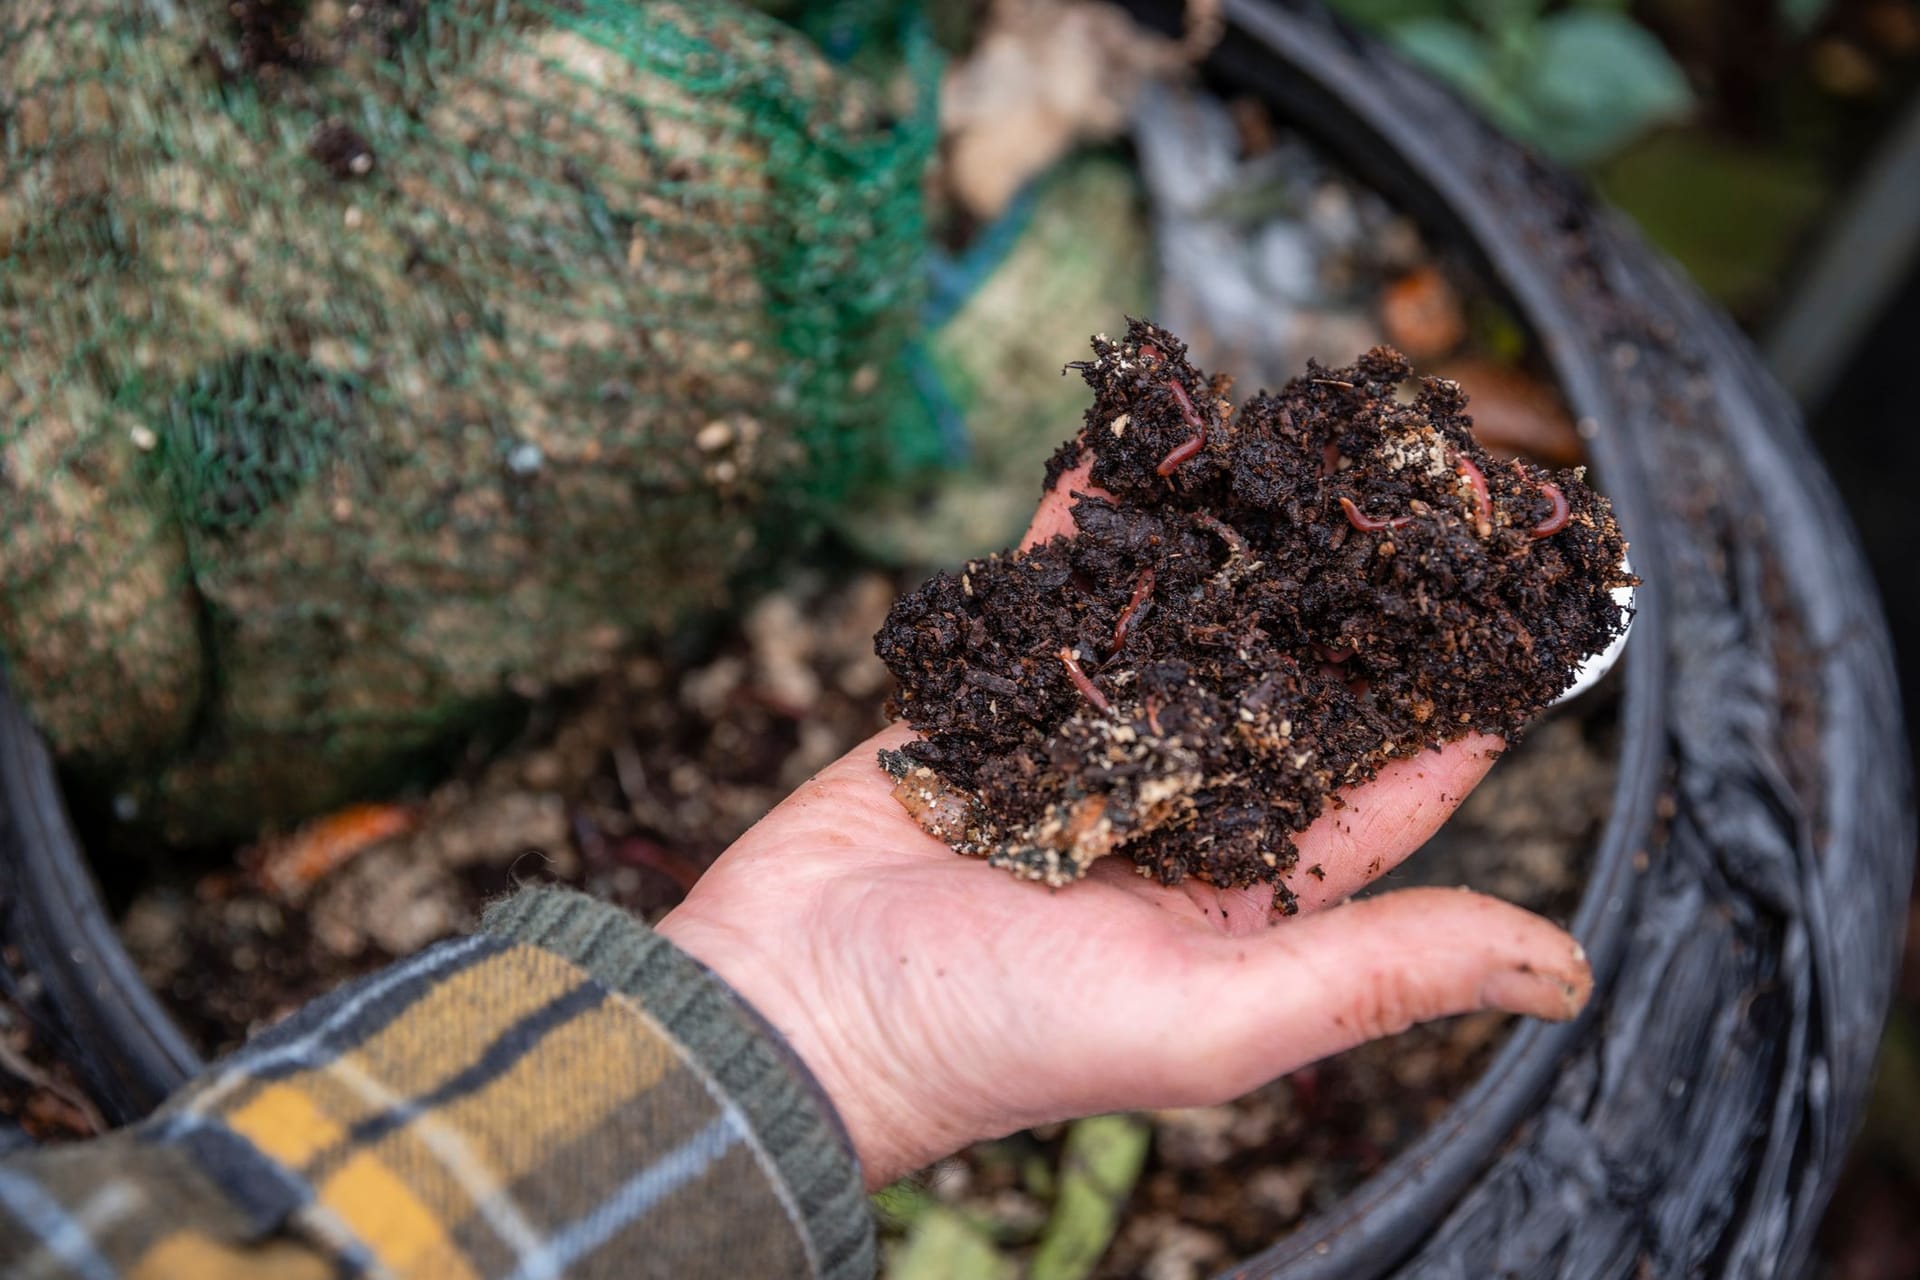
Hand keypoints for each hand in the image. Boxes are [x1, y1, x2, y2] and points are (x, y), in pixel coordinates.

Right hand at [657, 465, 1592, 1187]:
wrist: (792, 1001)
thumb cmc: (996, 1037)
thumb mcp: (1213, 1022)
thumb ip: (1376, 973)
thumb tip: (1565, 973)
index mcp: (1249, 899)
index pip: (1387, 789)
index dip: (1460, 706)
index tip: (1527, 612)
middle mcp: (1179, 814)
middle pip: (1292, 686)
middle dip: (1355, 597)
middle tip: (1424, 488)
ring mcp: (1084, 747)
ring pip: (1181, 626)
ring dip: (1236, 545)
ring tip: (1304, 446)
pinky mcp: (994, 698)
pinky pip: (1061, 598)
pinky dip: (1095, 525)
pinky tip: (1141, 450)